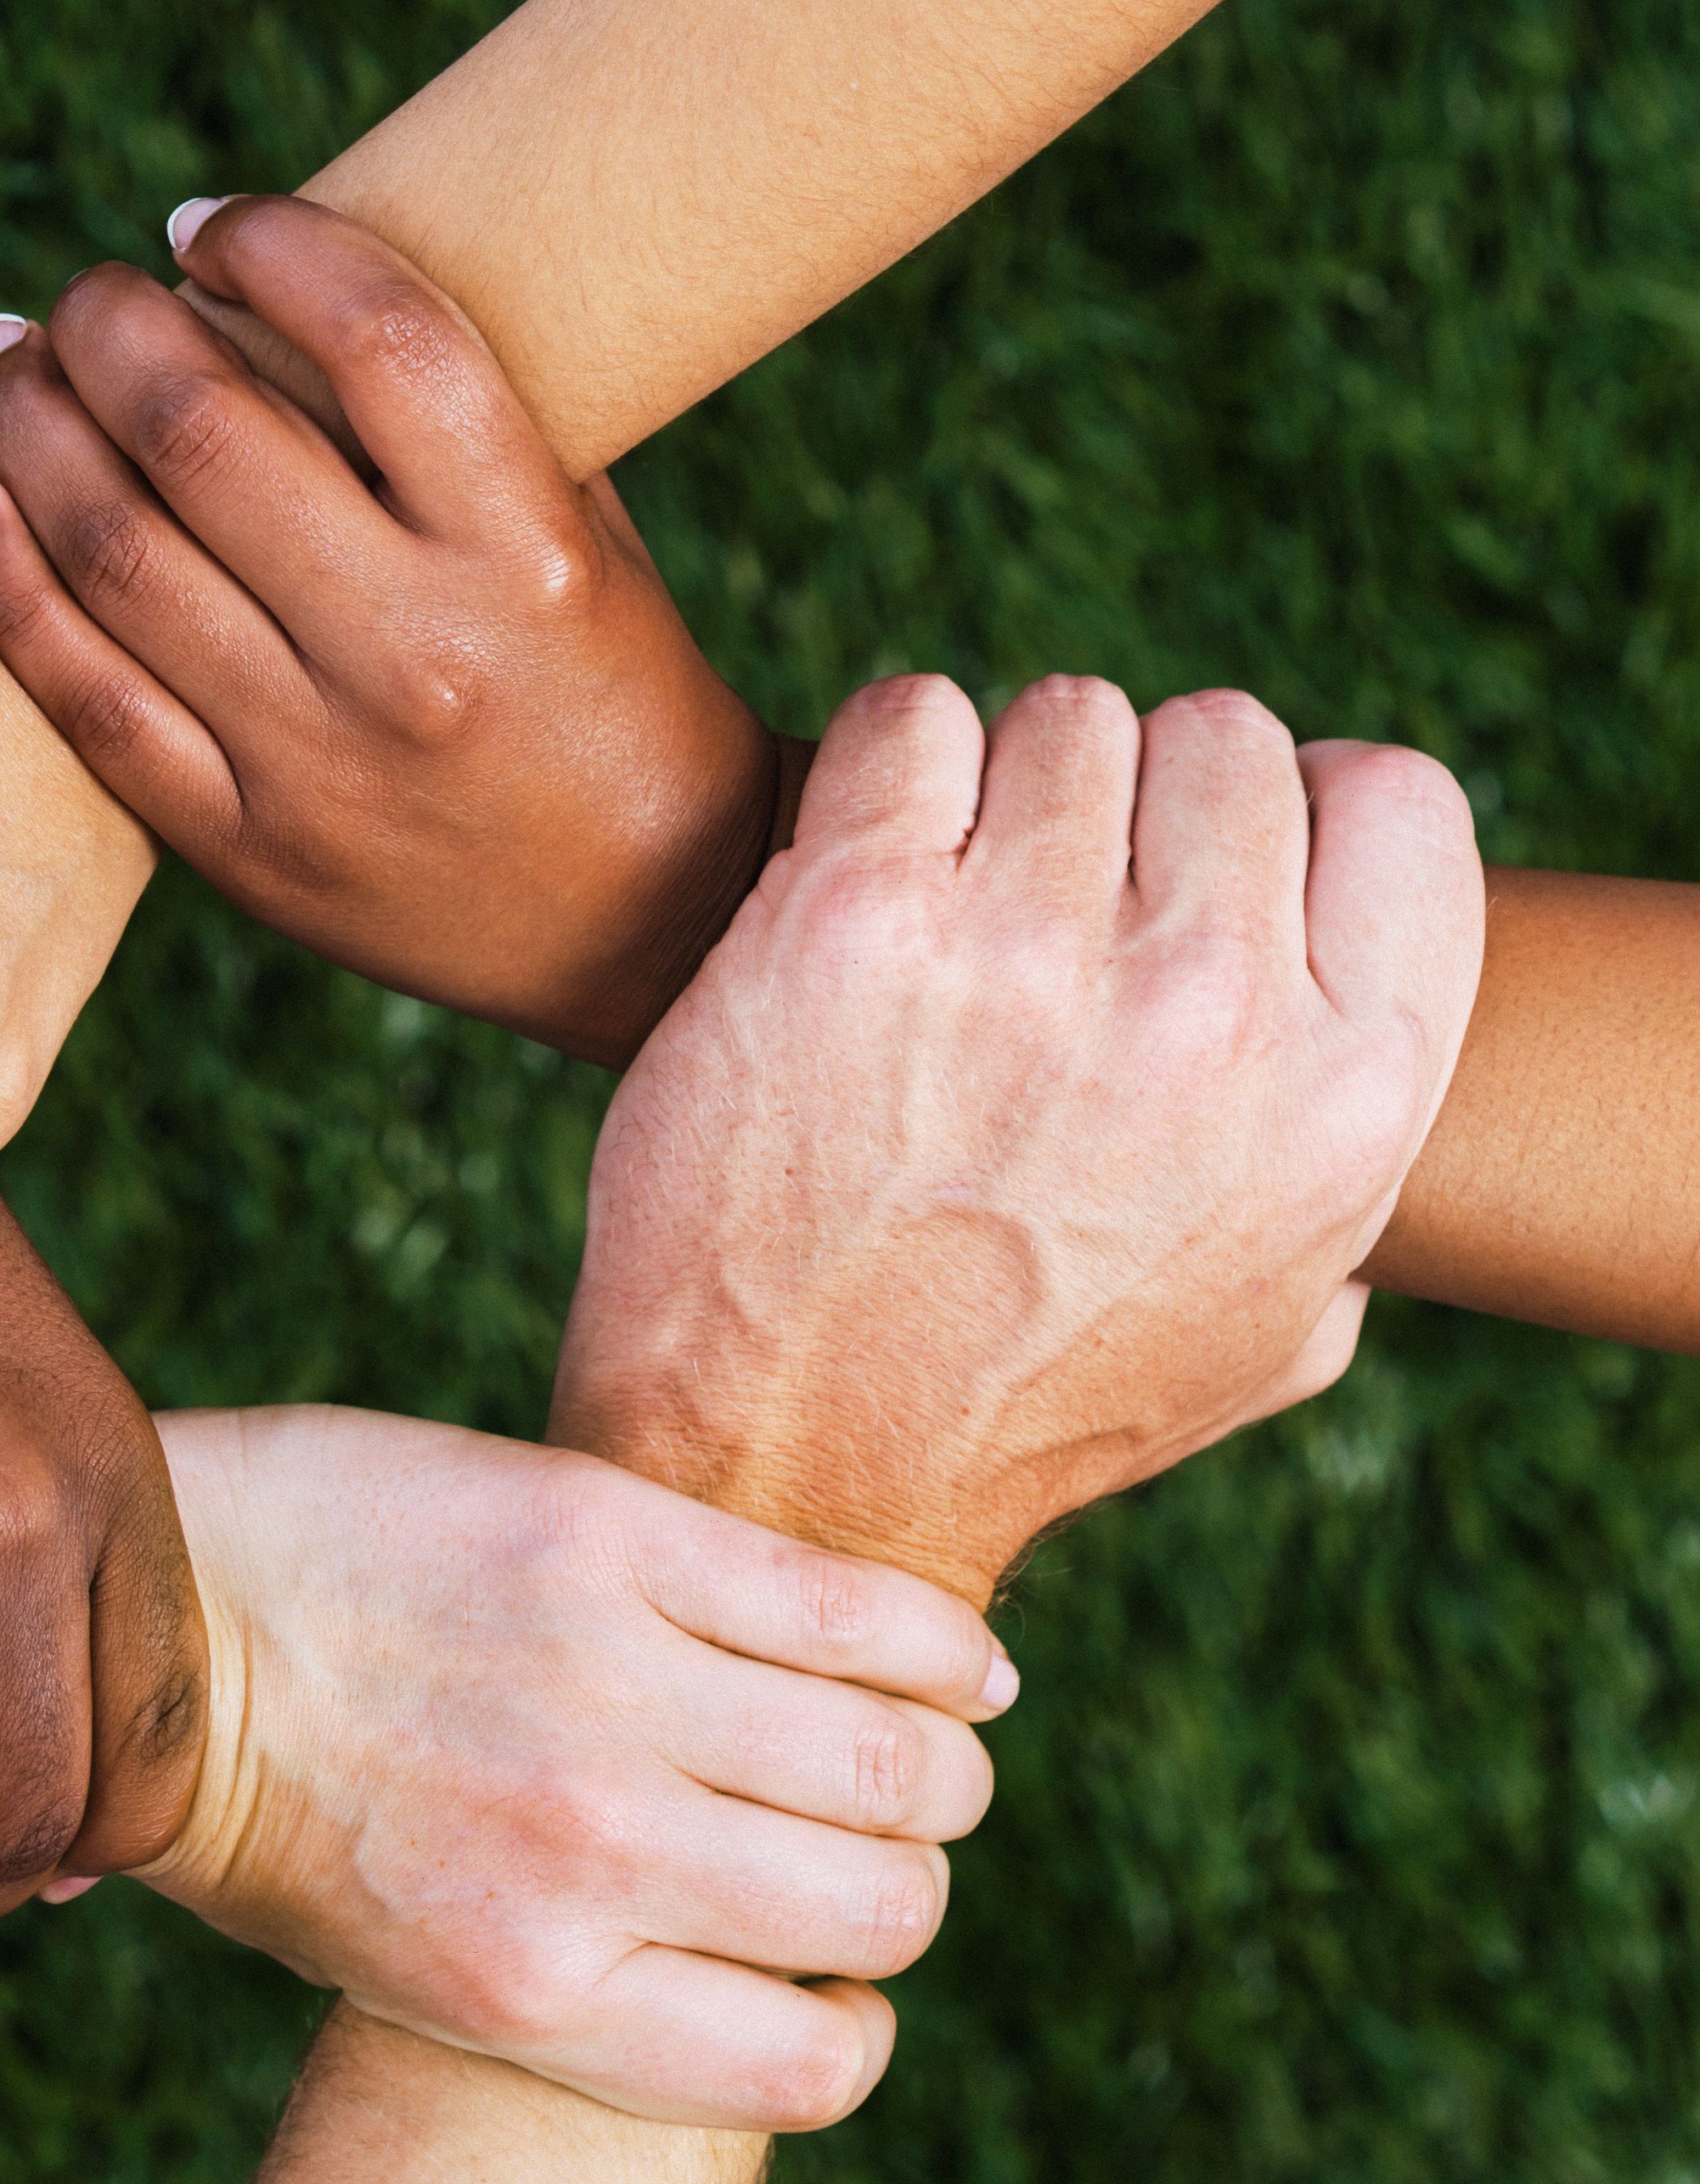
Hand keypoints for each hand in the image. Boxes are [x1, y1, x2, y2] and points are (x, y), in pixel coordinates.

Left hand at [0, 195, 779, 1068]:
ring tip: (6, 365)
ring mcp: (322, 761)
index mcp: (525, 552)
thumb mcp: (583, 537)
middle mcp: (419, 652)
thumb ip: (459, 424)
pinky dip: (2, 585)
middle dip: (108, 322)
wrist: (643, 924)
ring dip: (29, 425)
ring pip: (117, 552)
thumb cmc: (609, 689)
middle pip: (202, 430)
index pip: (376, 334)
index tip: (204, 226)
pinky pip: (88, 700)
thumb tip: (278, 293)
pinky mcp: (250, 849)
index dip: (265, 241)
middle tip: (82, 294)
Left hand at [134, 1405, 1013, 2130]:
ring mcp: (609, 1687)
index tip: (830, 1971)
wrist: (153, 1603)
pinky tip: (959, 1659)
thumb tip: (713, 2012)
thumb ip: (550, 1986)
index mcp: (532, 1986)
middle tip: (870, 1830)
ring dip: (941, 1762)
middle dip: (903, 1879)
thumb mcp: (385, 1957)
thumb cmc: (261, 1788)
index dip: (849, 2019)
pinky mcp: (614, 1540)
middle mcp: (592, 1856)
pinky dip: (942, 1646)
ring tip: (921, 1741)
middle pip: (879, 1903)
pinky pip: (852, 1612)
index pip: (807, 2064)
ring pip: (896, 1762)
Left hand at [553, 674, 1488, 1605]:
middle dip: (1129, 812)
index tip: (1197, 874)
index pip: (1396, 802)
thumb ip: (1345, 1151)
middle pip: (1216, 739)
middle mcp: (1212, 1013)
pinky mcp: (853, 916)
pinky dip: (879, 774)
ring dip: (997, 795)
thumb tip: (1344, 1005)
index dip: (1294, 817)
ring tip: (941, 921)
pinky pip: (907, 717)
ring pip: (1060, 719)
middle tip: (1039, 919)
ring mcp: (1027, 954)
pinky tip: (853, 884)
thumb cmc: (1026, 1399)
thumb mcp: (1270, 1319)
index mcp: (1348, 1098)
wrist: (787, 1466)